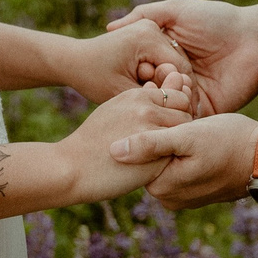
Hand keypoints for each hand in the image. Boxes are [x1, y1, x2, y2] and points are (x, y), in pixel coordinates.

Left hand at [56, 15, 193, 106]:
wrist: (74, 60)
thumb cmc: (93, 78)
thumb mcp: (123, 91)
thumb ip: (155, 94)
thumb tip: (183, 98)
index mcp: (148, 37)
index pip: (180, 69)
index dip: (182, 93)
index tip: (184, 115)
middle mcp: (152, 27)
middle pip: (178, 63)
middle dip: (176, 87)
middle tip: (175, 112)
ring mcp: (149, 26)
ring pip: (172, 60)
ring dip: (168, 81)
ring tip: (162, 103)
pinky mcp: (146, 32)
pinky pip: (162, 56)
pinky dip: (160, 73)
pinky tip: (153, 90)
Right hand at [58, 73, 194, 202]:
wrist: (71, 167)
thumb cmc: (93, 140)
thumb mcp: (115, 110)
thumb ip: (141, 100)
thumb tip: (161, 90)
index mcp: (137, 95)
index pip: (178, 94)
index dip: (178, 108)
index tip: (167, 123)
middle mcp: (147, 109)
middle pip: (186, 111)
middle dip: (183, 123)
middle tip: (169, 140)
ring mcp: (151, 132)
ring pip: (185, 132)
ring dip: (179, 141)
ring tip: (164, 152)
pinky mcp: (155, 156)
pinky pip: (177, 154)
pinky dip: (173, 158)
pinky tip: (158, 165)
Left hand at [111, 112, 257, 209]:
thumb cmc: (229, 143)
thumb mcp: (188, 138)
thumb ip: (150, 145)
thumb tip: (113, 151)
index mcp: (162, 187)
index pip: (138, 153)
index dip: (147, 122)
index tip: (156, 99)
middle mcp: (170, 197)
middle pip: (153, 155)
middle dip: (160, 127)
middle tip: (173, 100)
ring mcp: (185, 195)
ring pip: (168, 156)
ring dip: (174, 133)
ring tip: (190, 111)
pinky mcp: (198, 188)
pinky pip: (182, 163)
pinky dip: (186, 145)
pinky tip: (200, 126)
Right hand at [116, 0, 257, 116]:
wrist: (256, 40)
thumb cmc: (217, 21)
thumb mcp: (176, 11)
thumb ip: (144, 15)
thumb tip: (110, 26)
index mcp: (165, 58)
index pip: (139, 73)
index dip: (130, 76)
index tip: (125, 75)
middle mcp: (174, 79)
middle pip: (150, 95)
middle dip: (142, 98)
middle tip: (138, 97)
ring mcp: (189, 97)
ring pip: (166, 112)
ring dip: (158, 112)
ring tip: (152, 108)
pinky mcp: (205, 112)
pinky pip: (187, 124)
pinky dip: (176, 125)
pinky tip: (164, 124)